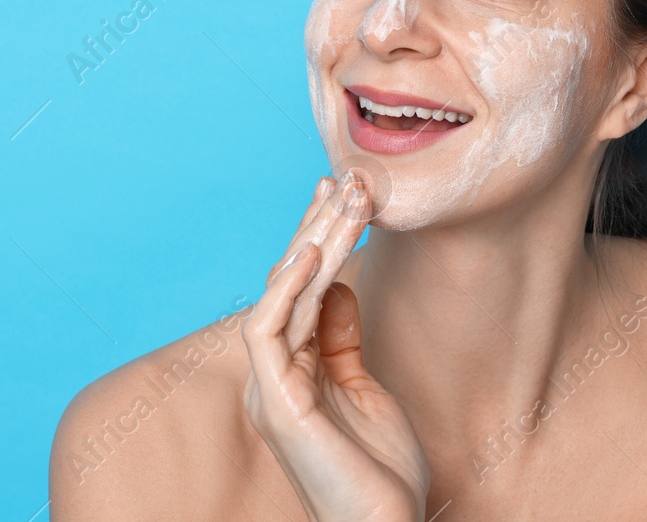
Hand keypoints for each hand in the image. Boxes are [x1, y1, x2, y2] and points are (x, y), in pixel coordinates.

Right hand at [241, 173, 429, 521]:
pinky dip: (287, 290)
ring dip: (314, 243)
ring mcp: (269, 390)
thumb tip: (337, 285)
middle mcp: (272, 375)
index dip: (317, 237)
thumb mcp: (364, 386)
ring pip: (282, 296)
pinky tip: (312, 255)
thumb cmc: (378, 467)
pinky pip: (268, 333)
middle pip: (288, 284)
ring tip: (344, 200)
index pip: (299, 288)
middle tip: (347, 179)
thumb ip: (341, 338)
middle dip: (317, 227)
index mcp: (290, 370)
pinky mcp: (277, 405)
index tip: (339, 192)